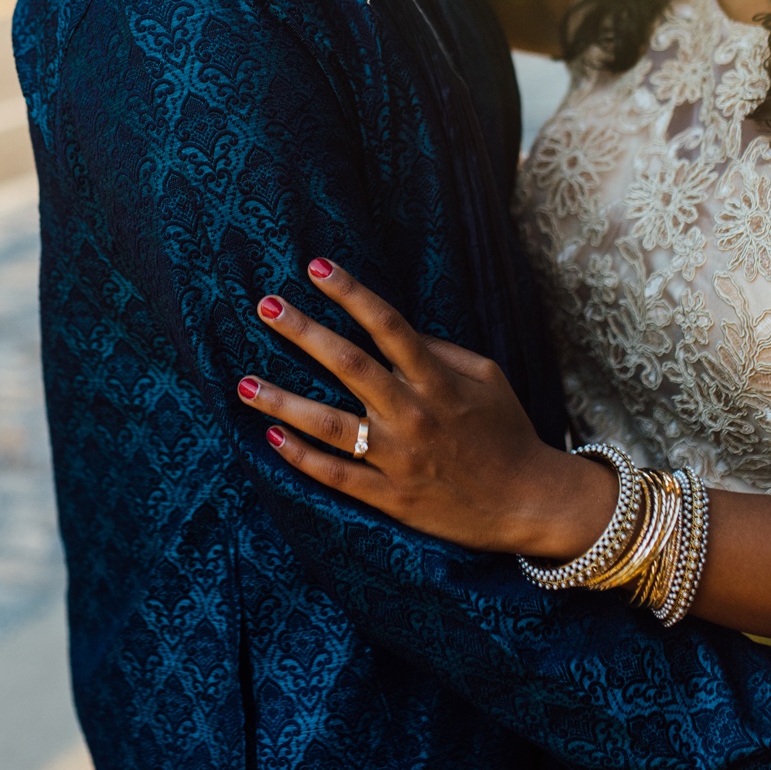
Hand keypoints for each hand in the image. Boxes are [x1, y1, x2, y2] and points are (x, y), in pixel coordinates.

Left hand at [236, 257, 613, 558]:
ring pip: (328, 425)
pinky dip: (301, 456)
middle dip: (303, 332)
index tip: (316, 267)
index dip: (352, 293)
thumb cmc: (506, 430)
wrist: (527, 502)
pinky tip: (271, 437)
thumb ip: (440, 351)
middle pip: (348, 366)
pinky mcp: (389, 496)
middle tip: (266, 306)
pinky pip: (336, 474)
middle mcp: (413, 415)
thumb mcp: (486, 378)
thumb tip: (394, 330)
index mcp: (438, 382)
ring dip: (282, 402)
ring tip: (243, 383)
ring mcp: (398, 458)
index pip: (388, 326)